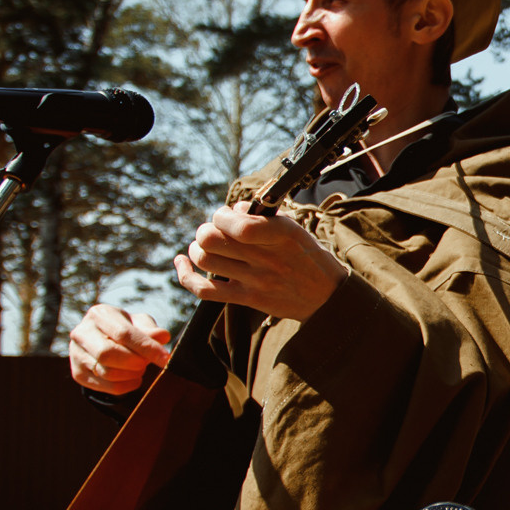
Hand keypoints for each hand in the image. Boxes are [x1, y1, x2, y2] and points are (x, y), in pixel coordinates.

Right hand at [69, 304, 169, 393]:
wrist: (104, 341)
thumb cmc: (125, 329)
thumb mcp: (139, 324)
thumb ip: (150, 330)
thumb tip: (162, 336)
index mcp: (99, 315)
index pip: (123, 333)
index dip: (146, 348)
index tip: (165, 358)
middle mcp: (82, 333)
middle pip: (108, 354)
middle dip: (134, 362)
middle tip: (146, 363)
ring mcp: (76, 354)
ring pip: (106, 372)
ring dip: (131, 374)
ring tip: (140, 368)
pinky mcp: (77, 373)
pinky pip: (106, 387)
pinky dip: (126, 386)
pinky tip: (133, 377)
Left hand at [173, 202, 349, 320]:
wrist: (327, 297)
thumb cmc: (308, 257)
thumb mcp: (295, 229)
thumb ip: (263, 217)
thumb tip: (231, 210)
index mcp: (280, 234)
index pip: (236, 223)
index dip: (221, 215)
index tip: (226, 216)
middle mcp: (266, 258)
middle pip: (211, 240)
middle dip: (205, 231)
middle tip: (214, 233)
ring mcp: (255, 281)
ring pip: (204, 260)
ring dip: (197, 250)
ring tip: (205, 248)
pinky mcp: (247, 299)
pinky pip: (204, 290)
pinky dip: (186, 276)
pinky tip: (182, 264)